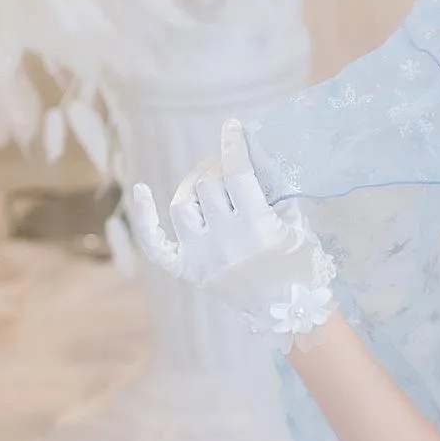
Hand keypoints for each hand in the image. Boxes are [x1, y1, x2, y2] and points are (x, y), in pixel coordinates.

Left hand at [128, 119, 337, 341]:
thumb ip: (276, 190)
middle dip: (217, 170)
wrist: (288, 311)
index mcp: (257, 228)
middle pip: (208, 186)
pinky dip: (144, 218)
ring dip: (194, 188)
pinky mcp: (189, 270)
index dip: (233, 146)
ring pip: (183, 206)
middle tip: (228, 169)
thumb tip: (253, 154)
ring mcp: (203, 257)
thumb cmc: (299, 264)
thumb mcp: (297, 224)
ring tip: (208, 187)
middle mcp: (225, 242)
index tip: (232, 129)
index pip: (237, 174)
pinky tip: (141, 191)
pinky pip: (157, 245)